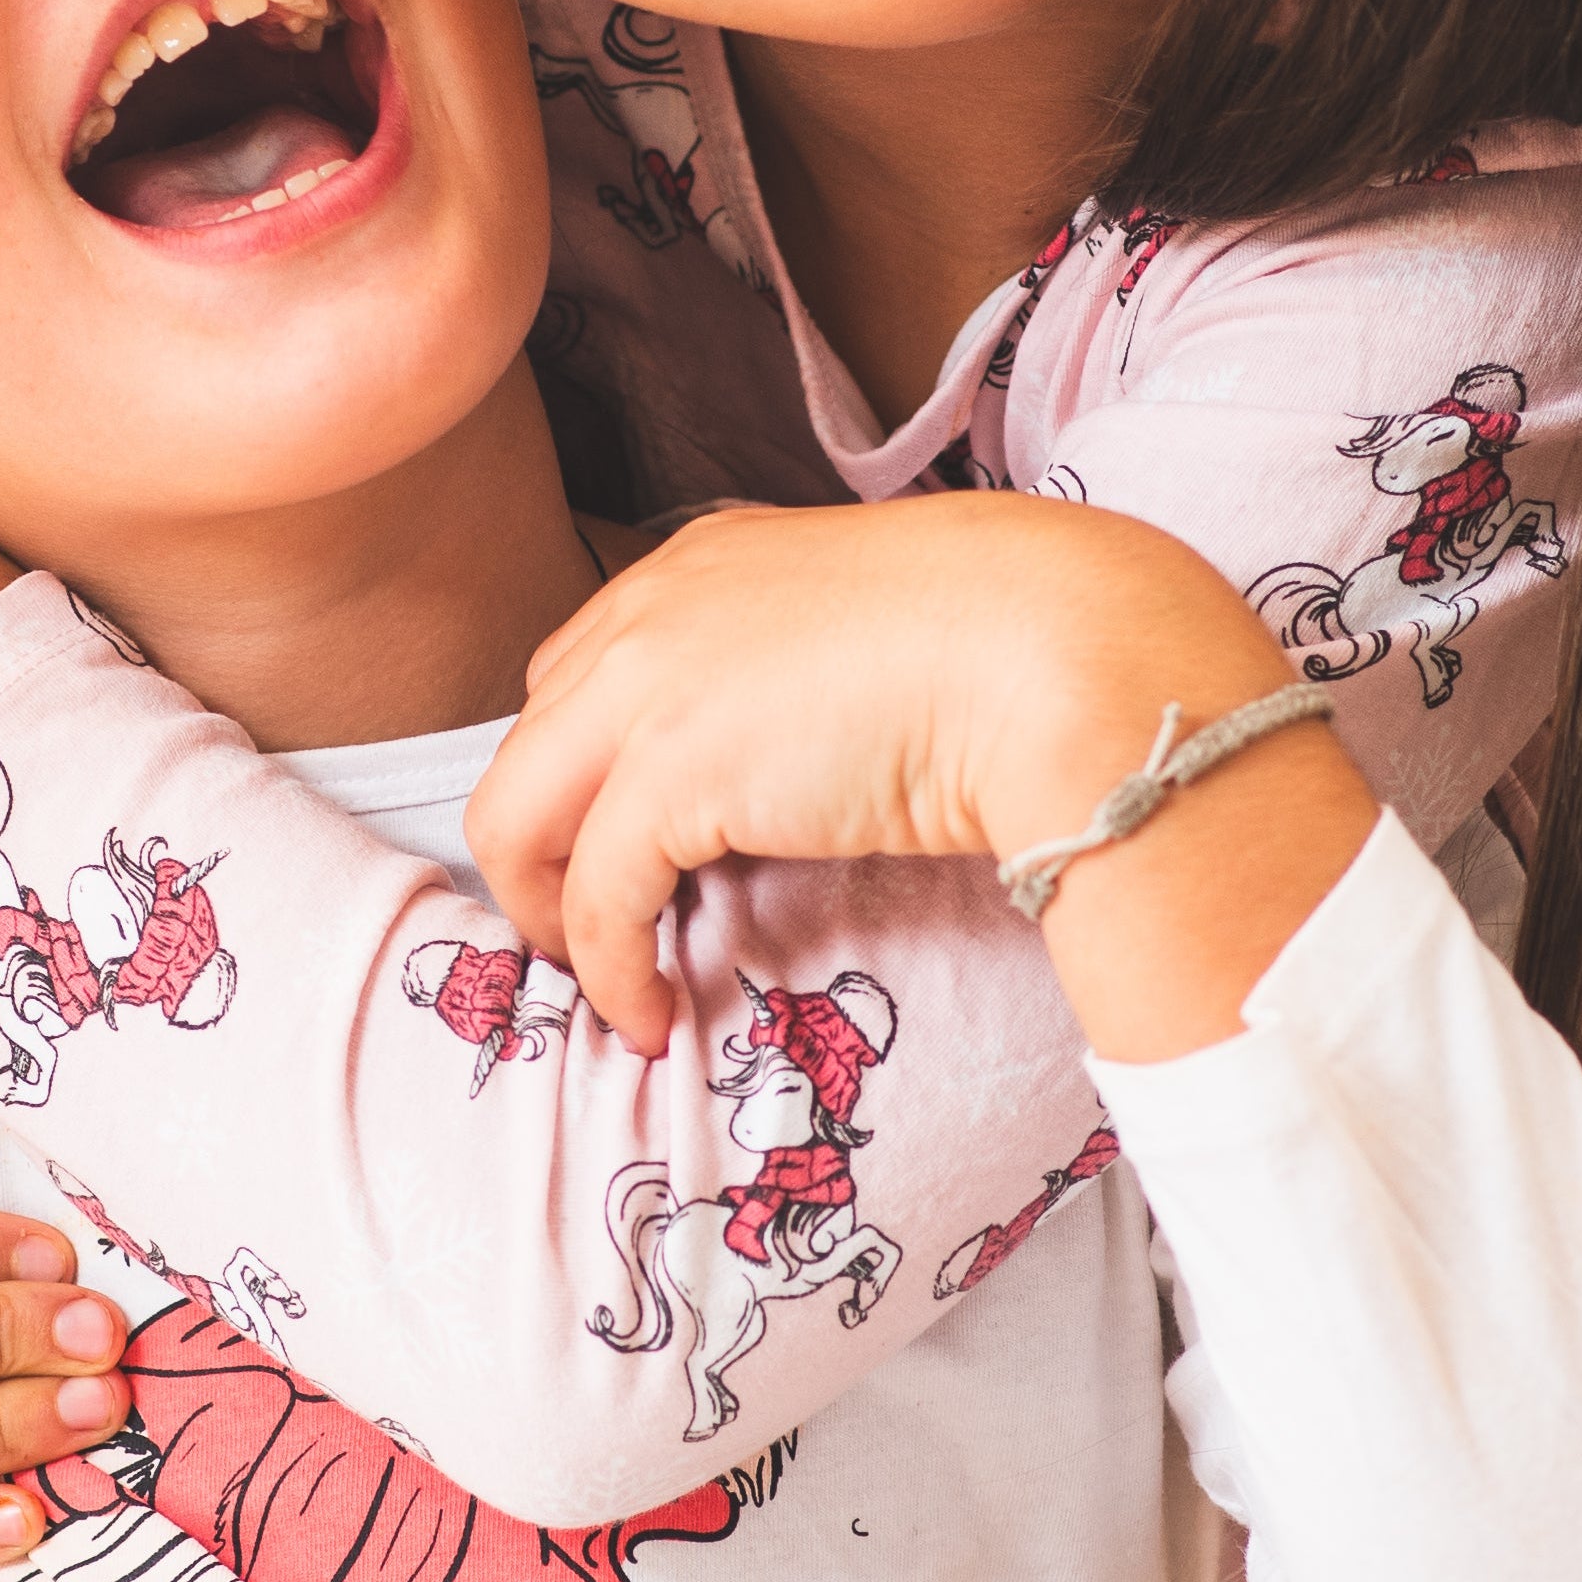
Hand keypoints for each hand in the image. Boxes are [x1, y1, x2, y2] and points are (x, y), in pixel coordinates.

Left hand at [471, 496, 1375, 1059]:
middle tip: (590, 932)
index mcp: (699, 567)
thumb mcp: (866, 634)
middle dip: (541, 848)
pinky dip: (605, 968)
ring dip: (550, 917)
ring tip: (606, 985)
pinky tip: (646, 1014)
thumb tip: (798, 764)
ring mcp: (650, 685)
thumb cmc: (1013, 642)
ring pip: (520, 819)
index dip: (579, 776)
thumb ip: (798, 678)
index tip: (611, 854)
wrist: (1062, 653)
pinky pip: (596, 896)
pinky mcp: (674, 773)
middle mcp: (651, 609)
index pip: (579, 675)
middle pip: (529, 745)